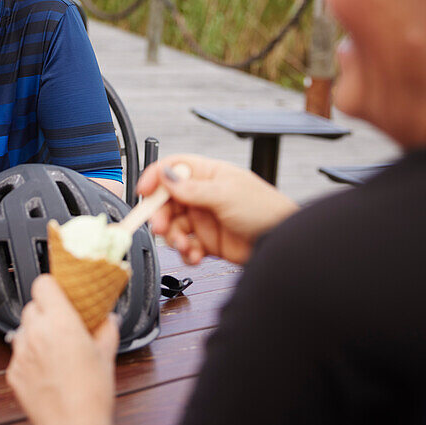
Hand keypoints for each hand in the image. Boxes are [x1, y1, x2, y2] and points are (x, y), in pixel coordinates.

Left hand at [6, 275, 117, 424]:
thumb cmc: (90, 394)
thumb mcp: (106, 355)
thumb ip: (106, 329)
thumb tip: (108, 318)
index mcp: (59, 322)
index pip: (42, 283)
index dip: (52, 286)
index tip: (61, 293)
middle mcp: (35, 333)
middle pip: (32, 305)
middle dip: (46, 312)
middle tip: (62, 324)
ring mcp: (21, 352)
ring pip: (23, 329)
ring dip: (36, 333)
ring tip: (55, 349)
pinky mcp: (13, 371)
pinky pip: (19, 354)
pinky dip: (30, 357)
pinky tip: (47, 369)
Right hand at [135, 154, 297, 264]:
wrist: (282, 243)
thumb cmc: (265, 209)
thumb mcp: (225, 194)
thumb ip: (192, 188)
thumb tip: (165, 176)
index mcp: (207, 174)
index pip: (172, 169)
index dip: (154, 177)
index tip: (144, 192)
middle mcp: (202, 195)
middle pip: (167, 201)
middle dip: (161, 215)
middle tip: (161, 227)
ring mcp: (204, 218)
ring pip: (174, 226)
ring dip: (174, 238)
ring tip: (184, 246)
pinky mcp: (207, 242)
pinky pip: (185, 246)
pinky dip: (186, 252)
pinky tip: (195, 255)